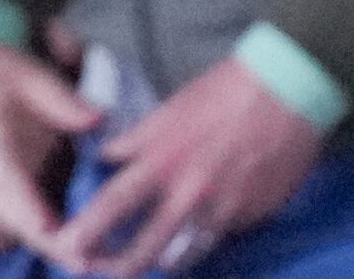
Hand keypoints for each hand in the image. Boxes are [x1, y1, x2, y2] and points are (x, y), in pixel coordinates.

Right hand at [0, 36, 101, 258]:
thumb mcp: (30, 76)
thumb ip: (62, 100)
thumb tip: (98, 119)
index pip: (4, 176)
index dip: (26, 205)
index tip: (49, 228)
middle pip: (12, 216)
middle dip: (50, 242)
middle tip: (90, 262)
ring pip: (16, 227)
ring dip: (52, 248)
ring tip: (95, 263)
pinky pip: (19, 224)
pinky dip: (48, 240)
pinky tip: (83, 253)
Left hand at [55, 54, 319, 272]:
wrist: (286, 93)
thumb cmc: (224, 92)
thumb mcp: (170, 109)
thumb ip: (138, 140)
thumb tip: (109, 157)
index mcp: (162, 158)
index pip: (115, 202)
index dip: (88, 228)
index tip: (66, 245)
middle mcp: (188, 191)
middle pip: (145, 246)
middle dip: (118, 267)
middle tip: (98, 273)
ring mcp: (220, 210)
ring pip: (181, 256)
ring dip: (158, 263)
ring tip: (144, 264)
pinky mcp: (249, 218)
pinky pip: (215, 241)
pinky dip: (198, 244)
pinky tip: (190, 242)